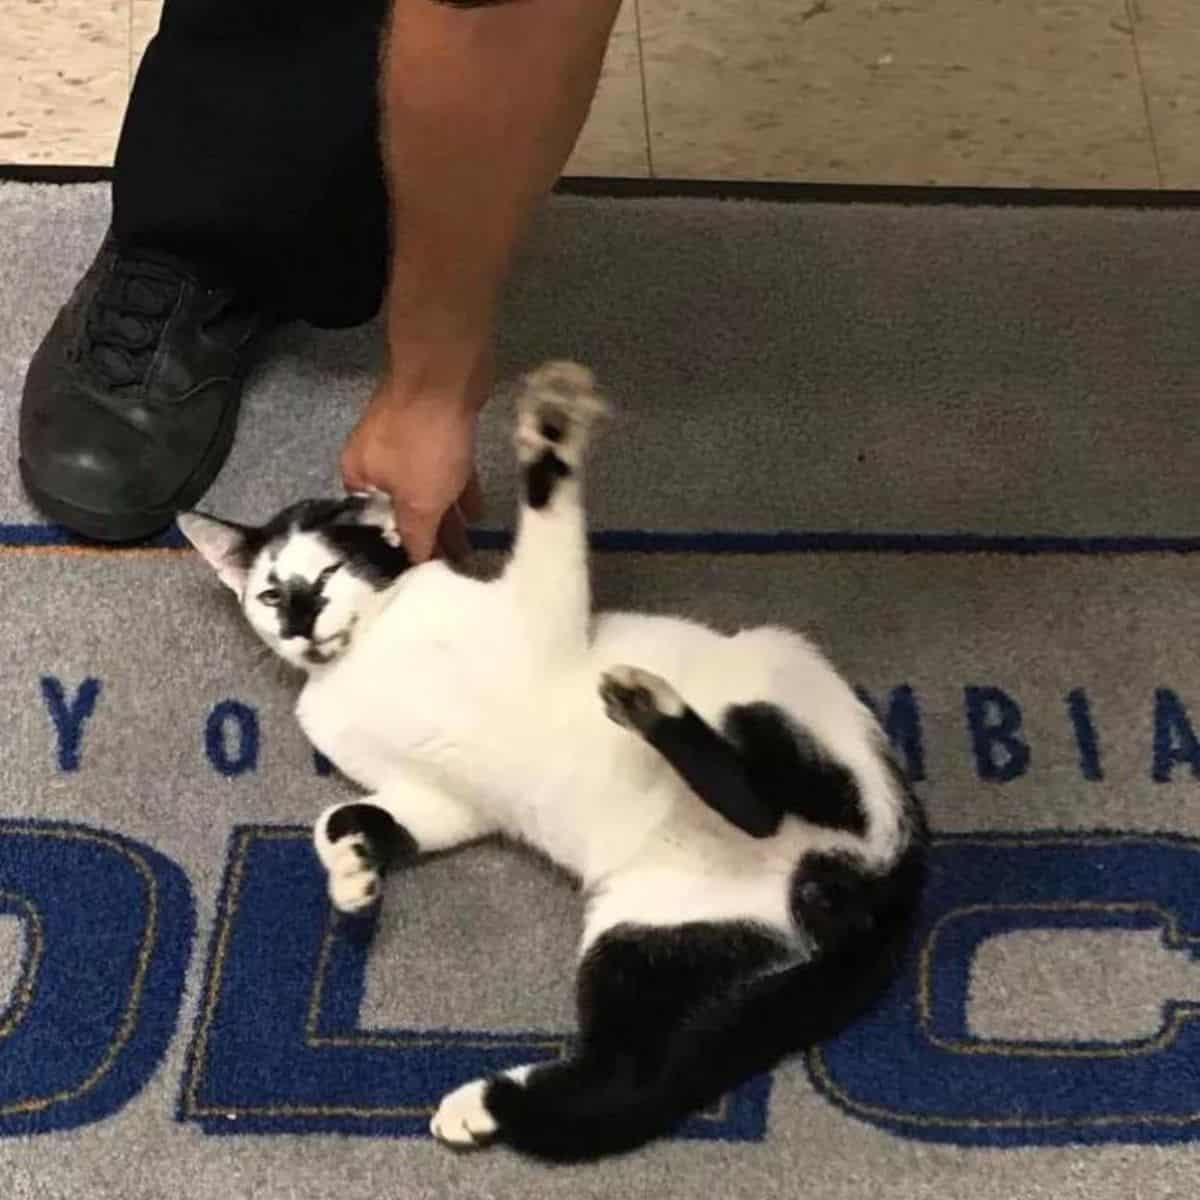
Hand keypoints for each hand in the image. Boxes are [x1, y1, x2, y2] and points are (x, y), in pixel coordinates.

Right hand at [340, 353, 490, 562]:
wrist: (445, 374)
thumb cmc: (424, 443)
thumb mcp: (418, 502)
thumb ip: (416, 536)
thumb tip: (415, 562)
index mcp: (359, 477)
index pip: (375, 526)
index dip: (397, 551)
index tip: (421, 578)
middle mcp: (377, 460)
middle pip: (404, 508)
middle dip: (429, 537)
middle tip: (454, 570)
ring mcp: (408, 441)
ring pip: (428, 489)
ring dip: (448, 517)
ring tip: (470, 551)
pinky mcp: (437, 428)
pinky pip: (447, 469)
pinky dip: (460, 490)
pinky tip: (478, 514)